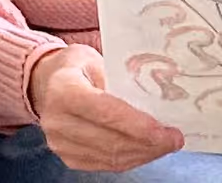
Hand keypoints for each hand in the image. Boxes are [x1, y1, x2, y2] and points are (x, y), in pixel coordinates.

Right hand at [28, 44, 182, 171]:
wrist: (46, 82)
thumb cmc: (78, 66)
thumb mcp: (98, 58)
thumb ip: (122, 77)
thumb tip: (161, 95)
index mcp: (64, 90)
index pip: (105, 112)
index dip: (136, 125)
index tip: (163, 131)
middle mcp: (57, 121)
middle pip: (109, 140)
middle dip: (148, 143)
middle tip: (175, 139)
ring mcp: (60, 143)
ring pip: (109, 156)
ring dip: (142, 154)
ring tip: (166, 145)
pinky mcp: (67, 156)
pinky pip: (103, 164)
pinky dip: (129, 159)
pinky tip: (147, 151)